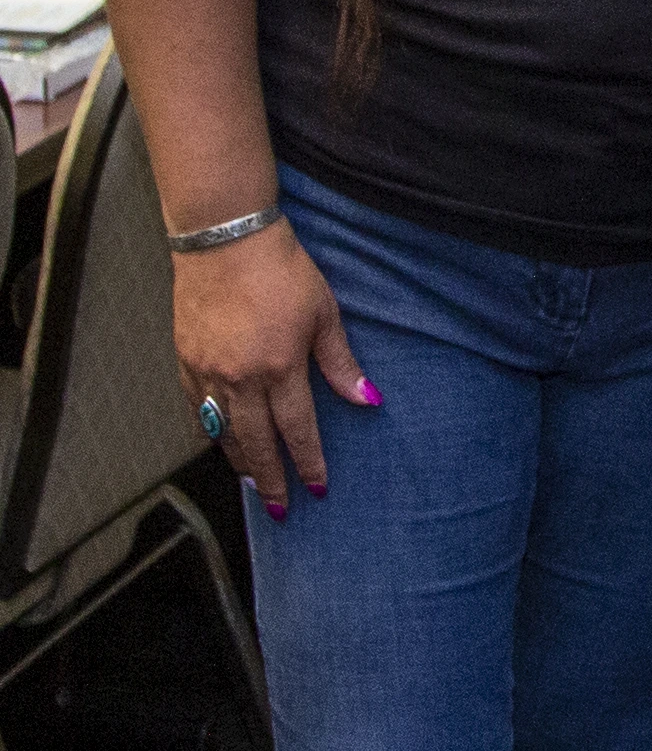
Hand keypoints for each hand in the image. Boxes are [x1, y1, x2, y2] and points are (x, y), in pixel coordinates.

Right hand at [172, 219, 378, 518]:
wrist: (226, 241)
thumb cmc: (281, 270)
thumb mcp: (324, 313)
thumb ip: (340, 362)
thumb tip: (367, 398)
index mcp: (280, 368)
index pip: (297, 430)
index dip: (308, 462)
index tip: (317, 488)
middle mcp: (240, 379)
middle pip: (256, 444)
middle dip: (271, 480)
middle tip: (281, 509)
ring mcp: (208, 373)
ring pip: (222, 434)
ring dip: (240, 463)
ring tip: (254, 484)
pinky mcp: (185, 361)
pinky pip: (195, 411)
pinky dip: (209, 433)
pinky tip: (218, 443)